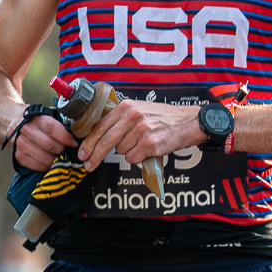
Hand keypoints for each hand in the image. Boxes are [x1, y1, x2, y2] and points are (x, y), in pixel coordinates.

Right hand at [14, 113, 78, 171]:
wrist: (17, 123)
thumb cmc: (41, 121)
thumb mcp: (51, 115)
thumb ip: (63, 121)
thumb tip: (81, 127)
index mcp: (38, 119)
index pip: (52, 128)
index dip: (65, 137)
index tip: (74, 143)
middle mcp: (27, 131)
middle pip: (49, 145)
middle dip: (63, 150)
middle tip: (69, 152)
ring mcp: (21, 144)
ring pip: (44, 158)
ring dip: (57, 160)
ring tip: (62, 158)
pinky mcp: (19, 156)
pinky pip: (37, 166)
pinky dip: (48, 167)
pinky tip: (52, 163)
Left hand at [77, 98, 204, 166]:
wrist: (188, 121)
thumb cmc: (164, 117)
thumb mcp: (140, 109)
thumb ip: (121, 119)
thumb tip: (99, 135)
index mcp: (127, 106)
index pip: (100, 126)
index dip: (89, 142)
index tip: (83, 152)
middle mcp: (133, 116)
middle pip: (105, 141)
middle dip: (95, 155)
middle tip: (88, 164)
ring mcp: (141, 130)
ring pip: (121, 151)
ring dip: (128, 151)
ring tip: (141, 143)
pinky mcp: (150, 143)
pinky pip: (133, 157)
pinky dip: (138, 157)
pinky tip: (147, 149)